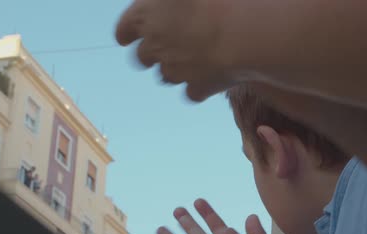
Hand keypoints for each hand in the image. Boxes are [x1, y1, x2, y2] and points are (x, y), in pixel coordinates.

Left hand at [115, 0, 234, 100]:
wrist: (242, 30)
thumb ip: (165, 0)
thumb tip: (165, 2)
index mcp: (145, 15)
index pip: (124, 29)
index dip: (126, 33)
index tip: (125, 38)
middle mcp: (154, 45)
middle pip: (143, 57)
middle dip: (150, 54)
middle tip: (163, 49)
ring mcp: (175, 70)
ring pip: (166, 76)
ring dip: (175, 69)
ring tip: (193, 59)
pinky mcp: (197, 87)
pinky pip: (192, 92)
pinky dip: (198, 86)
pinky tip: (209, 77)